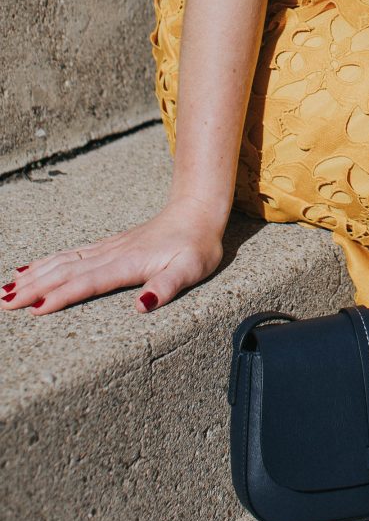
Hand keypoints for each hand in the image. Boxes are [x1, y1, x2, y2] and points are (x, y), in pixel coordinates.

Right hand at [0, 196, 225, 315]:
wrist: (197, 211)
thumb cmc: (197, 244)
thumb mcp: (191, 268)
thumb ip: (167, 286)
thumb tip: (142, 306)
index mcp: (129, 263)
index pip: (89, 282)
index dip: (62, 296)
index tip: (35, 309)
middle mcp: (112, 254)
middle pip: (67, 271)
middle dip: (34, 287)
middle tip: (5, 303)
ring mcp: (108, 248)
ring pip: (64, 262)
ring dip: (35, 275)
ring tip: (7, 289)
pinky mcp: (108, 246)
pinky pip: (71, 255)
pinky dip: (47, 262)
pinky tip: (32, 268)